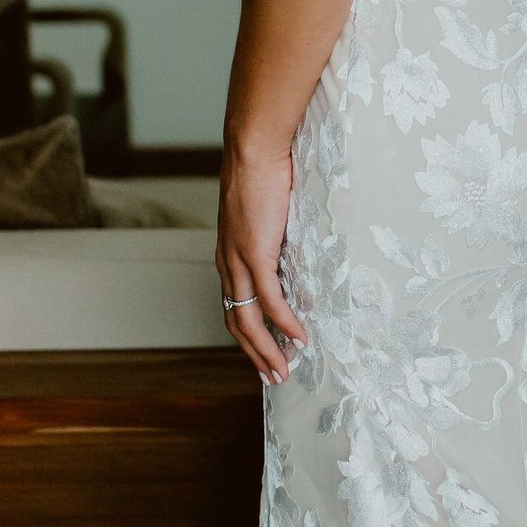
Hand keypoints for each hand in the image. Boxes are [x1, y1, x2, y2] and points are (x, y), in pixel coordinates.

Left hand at [216, 139, 307, 383]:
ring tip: (285, 370)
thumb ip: (273, 232)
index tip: (264, 354)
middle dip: (255, 355)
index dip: (247, 335)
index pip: (233, 306)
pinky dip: (284, 323)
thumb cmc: (262, 170)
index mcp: (228, 255)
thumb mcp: (265, 210)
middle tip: (274, 377)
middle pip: (236, 322)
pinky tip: (299, 337)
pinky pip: (269, 300)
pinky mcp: (255, 254)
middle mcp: (227, 264)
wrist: (253, 148)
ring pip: (248, 320)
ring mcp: (238, 261)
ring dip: (266, 350)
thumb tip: (293, 240)